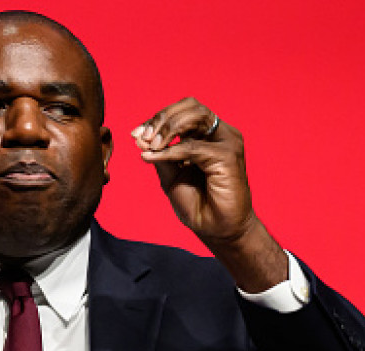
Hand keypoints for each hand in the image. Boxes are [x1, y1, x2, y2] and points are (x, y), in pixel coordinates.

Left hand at [132, 97, 253, 243]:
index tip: (135, 134)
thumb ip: (159, 154)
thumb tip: (139, 137)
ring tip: (150, 145)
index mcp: (205, 136)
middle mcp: (218, 134)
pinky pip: (194, 146)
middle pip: (190, 106)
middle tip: (142, 137)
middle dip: (162, 118)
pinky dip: (171, 150)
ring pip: (195, 116)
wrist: (215, 229)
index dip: (158, 118)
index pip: (182, 112)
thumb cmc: (196, 204)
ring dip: (168, 128)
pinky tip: (155, 157)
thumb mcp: (170, 175)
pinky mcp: (228, 156)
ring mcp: (227, 142)